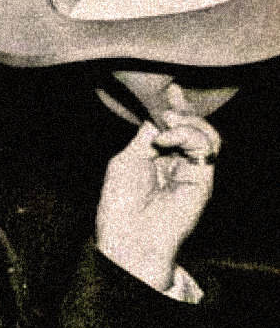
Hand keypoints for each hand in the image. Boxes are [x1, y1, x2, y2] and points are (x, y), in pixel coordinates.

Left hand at [95, 110, 219, 290]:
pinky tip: (169, 138)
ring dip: (187, 123)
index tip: (170, 90)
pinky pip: (207, 148)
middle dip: (182, 111)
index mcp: (155, 157)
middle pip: (192, 126)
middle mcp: (175, 162)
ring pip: (205, 134)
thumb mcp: (127, 160)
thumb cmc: (121, 204)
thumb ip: (146, 137)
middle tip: (167, 108)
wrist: (130, 237)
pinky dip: (190, 136)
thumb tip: (161, 113)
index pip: (171, 126)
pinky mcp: (203, 179)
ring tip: (167, 125)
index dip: (173, 107)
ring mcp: (191, 170)